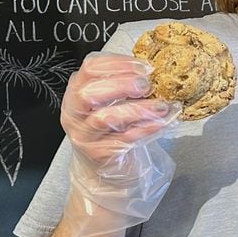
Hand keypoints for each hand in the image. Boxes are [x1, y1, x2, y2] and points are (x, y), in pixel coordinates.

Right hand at [60, 51, 179, 236]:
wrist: (104, 173)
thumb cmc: (111, 131)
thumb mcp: (110, 104)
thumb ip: (123, 85)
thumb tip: (154, 69)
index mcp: (76, 92)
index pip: (90, 69)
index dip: (117, 64)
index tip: (144, 66)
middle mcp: (74, 114)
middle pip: (90, 94)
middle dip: (121, 85)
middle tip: (147, 85)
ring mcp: (84, 136)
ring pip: (106, 118)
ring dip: (138, 110)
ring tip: (162, 106)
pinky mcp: (99, 155)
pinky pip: (123, 139)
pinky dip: (146, 130)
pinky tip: (162, 123)